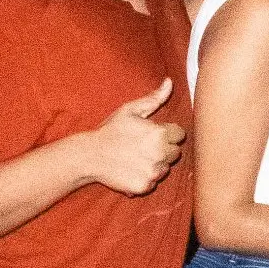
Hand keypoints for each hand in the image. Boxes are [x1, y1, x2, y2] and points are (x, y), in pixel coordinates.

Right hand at [86, 78, 186, 194]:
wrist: (89, 156)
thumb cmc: (110, 130)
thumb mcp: (130, 110)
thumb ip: (154, 98)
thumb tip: (170, 81)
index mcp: (159, 133)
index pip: (179, 135)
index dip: (167, 134)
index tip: (152, 135)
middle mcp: (160, 153)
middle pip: (175, 153)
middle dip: (163, 149)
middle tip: (142, 147)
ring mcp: (153, 171)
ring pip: (165, 168)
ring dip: (156, 164)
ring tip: (136, 158)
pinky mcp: (145, 186)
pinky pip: (153, 182)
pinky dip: (145, 178)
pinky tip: (131, 170)